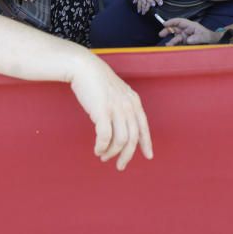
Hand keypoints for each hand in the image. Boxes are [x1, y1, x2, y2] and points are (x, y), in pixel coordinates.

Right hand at [69, 55, 152, 170]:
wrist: (84, 68)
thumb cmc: (97, 81)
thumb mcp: (117, 92)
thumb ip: (122, 107)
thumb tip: (121, 127)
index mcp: (134, 101)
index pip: (144, 127)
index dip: (147, 143)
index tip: (148, 156)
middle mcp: (128, 106)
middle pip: (132, 138)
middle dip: (127, 155)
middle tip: (119, 165)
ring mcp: (116, 109)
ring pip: (120, 141)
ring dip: (111, 152)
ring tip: (103, 156)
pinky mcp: (102, 111)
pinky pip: (104, 137)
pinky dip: (102, 147)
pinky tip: (97, 149)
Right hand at [161, 18, 218, 45]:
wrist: (215, 43)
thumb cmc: (211, 37)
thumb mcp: (206, 36)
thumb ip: (198, 37)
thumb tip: (188, 39)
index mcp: (191, 26)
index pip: (179, 21)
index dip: (172, 22)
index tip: (164, 24)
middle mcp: (187, 31)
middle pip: (175, 29)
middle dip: (168, 30)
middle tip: (161, 34)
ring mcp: (186, 37)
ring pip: (176, 38)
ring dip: (171, 41)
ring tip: (168, 45)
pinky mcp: (186, 44)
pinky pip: (179, 44)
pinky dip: (174, 46)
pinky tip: (172, 49)